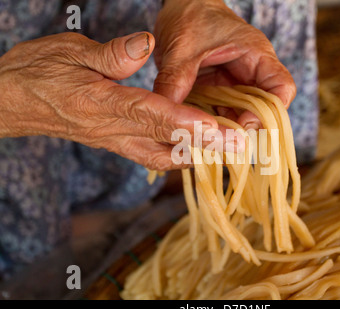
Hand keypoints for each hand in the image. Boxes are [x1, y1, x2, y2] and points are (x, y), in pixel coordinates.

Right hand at [0, 32, 217, 169]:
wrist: (12, 100)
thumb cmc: (39, 72)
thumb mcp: (71, 52)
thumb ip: (112, 54)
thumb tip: (146, 44)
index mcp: (101, 104)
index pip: (152, 115)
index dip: (186, 123)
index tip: (218, 129)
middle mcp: (111, 129)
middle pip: (165, 140)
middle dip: (205, 145)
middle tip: (241, 146)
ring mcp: (114, 141)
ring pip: (161, 155)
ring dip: (196, 154)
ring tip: (229, 150)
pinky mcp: (115, 143)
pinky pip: (151, 156)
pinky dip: (177, 156)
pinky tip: (195, 152)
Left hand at [153, 0, 296, 129]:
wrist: (180, 8)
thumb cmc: (190, 17)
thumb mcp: (181, 48)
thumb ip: (175, 81)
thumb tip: (166, 117)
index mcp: (255, 55)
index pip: (282, 88)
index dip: (271, 111)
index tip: (245, 123)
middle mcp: (250, 74)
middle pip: (261, 110)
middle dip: (243, 128)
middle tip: (221, 142)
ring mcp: (234, 85)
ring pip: (239, 116)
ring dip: (225, 131)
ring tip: (207, 143)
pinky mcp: (218, 93)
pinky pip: (220, 115)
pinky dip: (210, 126)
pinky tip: (197, 136)